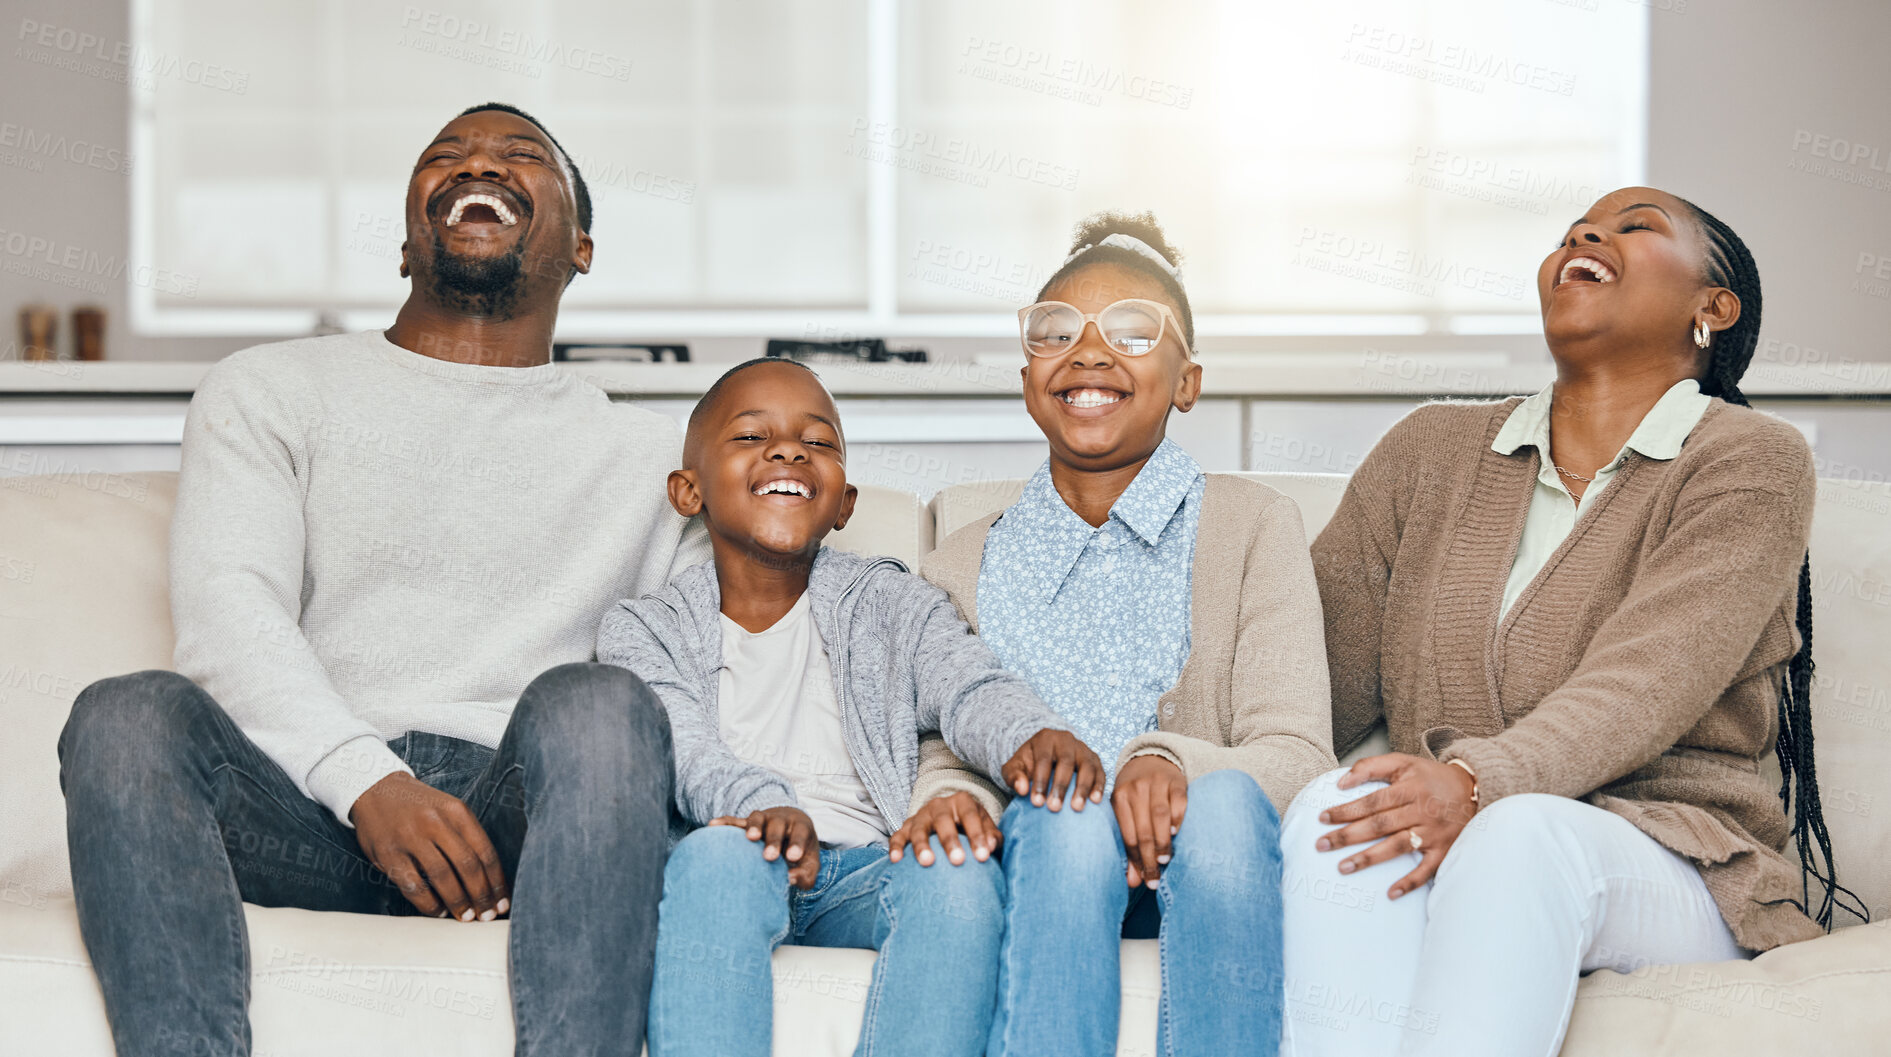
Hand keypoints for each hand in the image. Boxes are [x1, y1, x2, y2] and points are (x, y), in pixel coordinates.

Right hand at [351, 772, 508, 921]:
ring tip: (466, 918)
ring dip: (458, 902)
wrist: (376, 790)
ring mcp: (410, 837)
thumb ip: (467, 838)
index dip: (497, 882)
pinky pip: (413, 885)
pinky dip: (429, 903)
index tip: (503, 903)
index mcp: (457, 811)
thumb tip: (490, 880)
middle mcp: (435, 822)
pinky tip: (439, 911)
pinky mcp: (388, 853)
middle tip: (487, 917)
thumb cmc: (421, 807)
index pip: (485, 851)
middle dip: (481, 896)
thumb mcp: (449, 810)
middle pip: (467, 865)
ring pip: (442, 876)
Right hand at [711, 806, 819, 888]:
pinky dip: (725, 822)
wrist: (791, 829)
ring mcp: (763, 820)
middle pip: (777, 825)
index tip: (792, 858)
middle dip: (773, 840)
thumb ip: (805, 875)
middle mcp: (781, 820)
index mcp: (800, 828)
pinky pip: (734, 821)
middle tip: (770, 857)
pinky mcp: (746, 824)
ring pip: (757, 819)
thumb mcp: (810, 864)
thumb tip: (789, 880)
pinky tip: (713, 825)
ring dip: (753, 827)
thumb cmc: (800, 853)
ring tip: (750, 838)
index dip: (797, 844)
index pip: (800, 832)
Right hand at [887, 791, 1000, 866]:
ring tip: (927, 863)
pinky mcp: (906, 827)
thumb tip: (991, 846)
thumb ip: (992, 836)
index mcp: (962, 801)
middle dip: (950, 840)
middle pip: (943, 820)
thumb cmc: (971, 827)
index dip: (977, 835)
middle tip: (958, 861)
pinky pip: (898, 836)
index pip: (970, 816)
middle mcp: (939, 805)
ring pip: (918, 828)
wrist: (950, 817)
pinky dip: (895, 847)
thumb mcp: (985, 826)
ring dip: (921, 845)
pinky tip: (896, 861)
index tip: (983, 857)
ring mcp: (921, 816)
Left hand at [1002, 728, 1104, 811]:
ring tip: (1076, 808)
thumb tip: (1021, 789)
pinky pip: (1100, 772)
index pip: (1043, 759)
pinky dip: (1099, 786)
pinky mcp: (1095, 760)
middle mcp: (1067, 740)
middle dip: (1060, 786)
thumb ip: (1014, 776)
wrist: (1047, 756)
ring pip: (1086, 766)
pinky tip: (1095, 801)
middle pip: (1066, 762)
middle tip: (1054, 808)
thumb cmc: (1029, 764)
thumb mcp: (1015, 767)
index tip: (1036, 802)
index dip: (1040, 781)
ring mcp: (1083, 749)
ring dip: (1082, 788)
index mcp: (1045, 738)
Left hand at [1111, 754, 1187, 887]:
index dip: (1135, 859)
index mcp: (1119, 797)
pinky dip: (1178, 818)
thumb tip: (1133, 882)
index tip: (1143, 879)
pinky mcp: (1176, 781)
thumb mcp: (1126, 813)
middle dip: (1149, 857)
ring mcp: (1156, 783)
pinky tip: (1176, 832)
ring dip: (1163, 841)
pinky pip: (1178, 802)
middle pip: (1143, 829)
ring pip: (1160, 816)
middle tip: (1154, 879)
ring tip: (1165, 860)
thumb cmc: (1136, 794)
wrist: (1151, 759)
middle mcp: (1136, 789)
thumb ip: (1130, 846)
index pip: (1128, 834)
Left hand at [1316, 753, 1477, 898]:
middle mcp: (1420, 811)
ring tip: (1342, 867)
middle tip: (1321, 845)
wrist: (1474, 789)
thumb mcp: (1403, 762)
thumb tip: (1341, 782)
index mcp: (1409, 788)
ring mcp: (1433, 833)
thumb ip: (1371, 767)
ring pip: (1397, 847)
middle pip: (1379, 825)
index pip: (1371, 801)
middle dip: (1348, 835)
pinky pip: (1426, 870)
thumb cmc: (1430, 777)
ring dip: (1369, 858)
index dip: (1346, 810)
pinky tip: (1390, 893)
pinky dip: (1410, 883)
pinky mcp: (1444, 850)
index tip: (1322, 818)